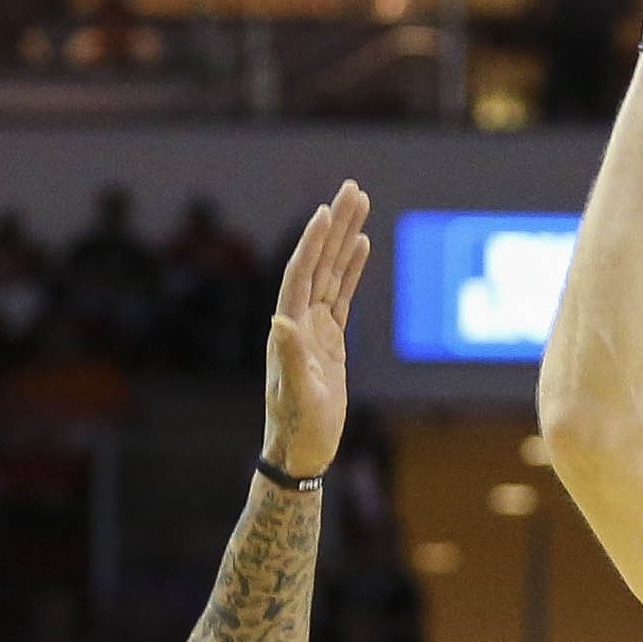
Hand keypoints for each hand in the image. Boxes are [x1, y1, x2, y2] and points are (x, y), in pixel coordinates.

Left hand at [263, 179, 371, 477]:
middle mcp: (298, 320)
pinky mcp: (330, 339)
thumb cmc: (298, 428)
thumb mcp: (297, 395)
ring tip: (361, 204)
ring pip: (333, 272)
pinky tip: (362, 245)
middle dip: (335, 225)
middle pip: (319, 262)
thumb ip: (288, 357)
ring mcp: (314, 327)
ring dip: (345, 237)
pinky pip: (342, 294)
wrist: (301, 452)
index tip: (326, 211)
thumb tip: (280, 320)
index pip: (302, 274)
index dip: (313, 243)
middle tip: (353, 189)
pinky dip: (352, 267)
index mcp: (288, 328)